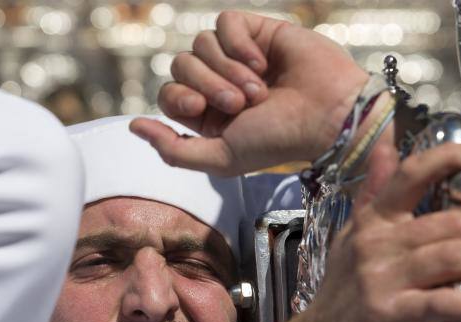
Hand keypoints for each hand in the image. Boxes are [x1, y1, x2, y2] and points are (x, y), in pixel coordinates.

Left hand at [130, 11, 366, 175]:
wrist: (327, 117)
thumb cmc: (278, 141)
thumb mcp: (221, 158)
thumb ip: (173, 150)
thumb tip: (133, 127)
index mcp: (209, 116)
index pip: (169, 94)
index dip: (178, 97)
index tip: (201, 108)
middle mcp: (220, 84)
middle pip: (181, 65)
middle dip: (207, 84)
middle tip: (240, 103)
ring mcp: (237, 57)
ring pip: (201, 43)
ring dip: (228, 69)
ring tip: (258, 89)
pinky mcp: (257, 32)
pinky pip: (225, 23)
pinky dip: (239, 43)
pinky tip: (262, 62)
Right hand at [277, 141, 460, 321]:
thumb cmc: (341, 300)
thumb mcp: (350, 241)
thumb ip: (372, 196)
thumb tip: (387, 146)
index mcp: (370, 222)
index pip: (410, 175)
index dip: (450, 158)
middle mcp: (374, 244)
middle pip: (450, 223)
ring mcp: (380, 279)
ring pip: (452, 257)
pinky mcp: (388, 316)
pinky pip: (443, 302)